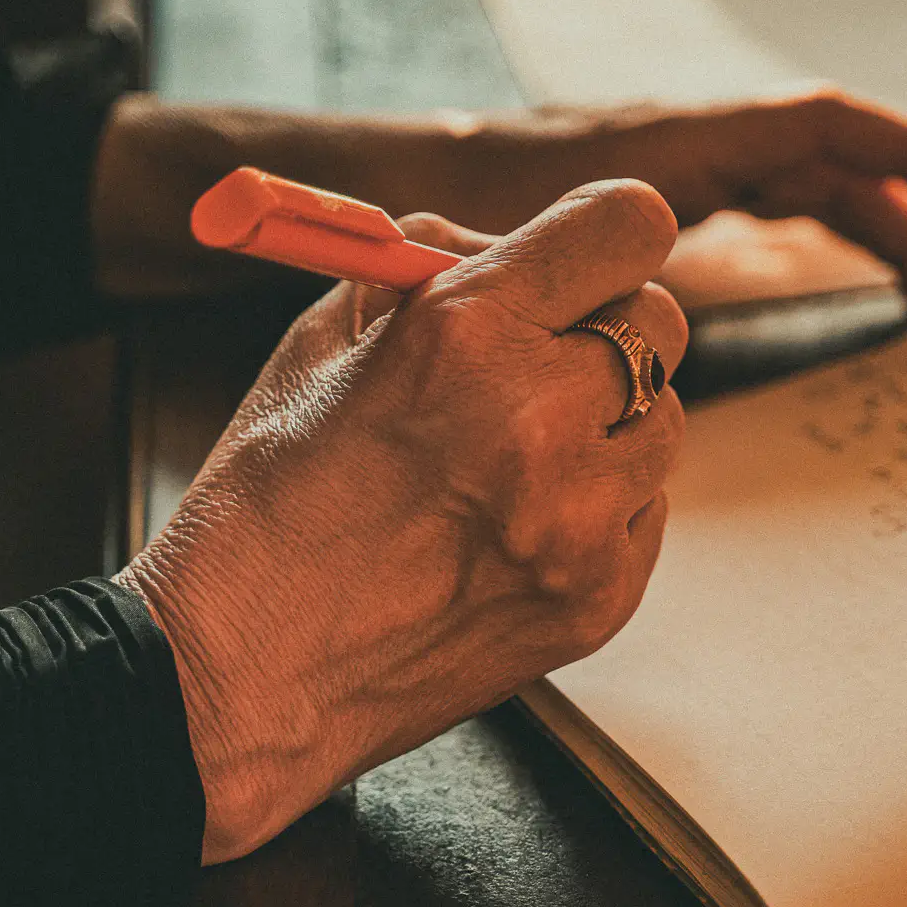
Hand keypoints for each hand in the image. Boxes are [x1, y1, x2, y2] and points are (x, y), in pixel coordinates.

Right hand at [114, 182, 687, 861]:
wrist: (243, 678)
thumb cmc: (264, 510)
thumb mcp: (319, 347)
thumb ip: (426, 276)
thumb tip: (500, 243)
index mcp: (465, 333)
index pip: (627, 228)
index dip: (604, 236)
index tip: (585, 256)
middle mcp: (541, 421)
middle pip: (659, 323)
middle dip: (600, 328)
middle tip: (538, 359)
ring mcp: (582, 522)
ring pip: (663, 423)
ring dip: (604, 424)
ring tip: (512, 461)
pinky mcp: (603, 599)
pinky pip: (646, 513)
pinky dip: (599, 508)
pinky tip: (513, 529)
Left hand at [466, 90, 906, 320]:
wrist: (399, 190)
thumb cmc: (461, 217)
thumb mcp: (536, 249)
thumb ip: (602, 276)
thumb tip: (662, 332)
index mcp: (680, 143)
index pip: (824, 129)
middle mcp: (698, 147)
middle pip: (838, 170)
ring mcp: (691, 173)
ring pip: (812, 193)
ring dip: (880, 237)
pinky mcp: (673, 208)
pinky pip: (774, 212)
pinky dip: (825, 244)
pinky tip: (852, 288)